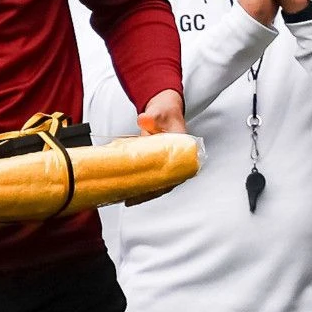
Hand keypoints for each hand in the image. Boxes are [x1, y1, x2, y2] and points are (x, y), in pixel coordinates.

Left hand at [128, 89, 186, 205]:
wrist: (164, 111)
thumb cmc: (165, 112)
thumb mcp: (158, 113)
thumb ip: (151, 117)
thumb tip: (144, 120)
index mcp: (182, 149)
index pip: (175, 171)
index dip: (164, 185)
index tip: (150, 192)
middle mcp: (177, 159)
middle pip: (166, 182)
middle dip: (149, 193)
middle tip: (131, 200)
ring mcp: (167, 163)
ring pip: (159, 182)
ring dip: (145, 192)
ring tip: (128, 200)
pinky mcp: (158, 163)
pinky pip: (152, 177)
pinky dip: (143, 184)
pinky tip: (130, 191)